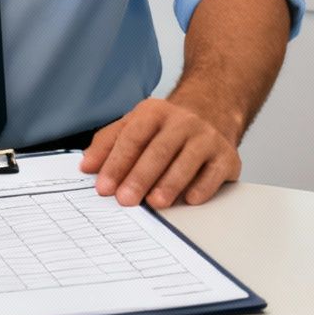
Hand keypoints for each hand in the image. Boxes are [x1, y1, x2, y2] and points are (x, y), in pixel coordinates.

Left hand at [78, 98, 241, 208]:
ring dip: (170, 184)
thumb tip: (87, 166)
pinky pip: (213, 174)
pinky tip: (189, 199)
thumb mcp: (135, 124)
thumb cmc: (166, 127)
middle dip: (140, 177)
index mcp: (154, 112)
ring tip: (155, 203)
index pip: (132, 137)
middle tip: (125, 200)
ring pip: (186, 162)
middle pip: (158, 151)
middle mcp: (182, 122)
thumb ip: (109, 143)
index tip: (104, 186)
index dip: (116, 162)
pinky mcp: (226, 157)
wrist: (213, 111)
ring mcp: (206, 138)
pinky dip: (201, 188)